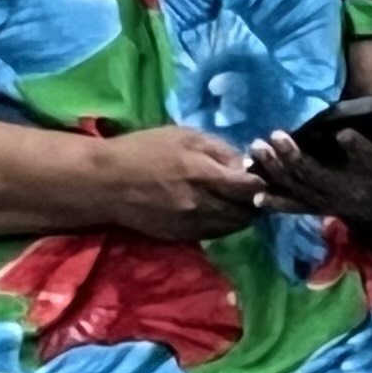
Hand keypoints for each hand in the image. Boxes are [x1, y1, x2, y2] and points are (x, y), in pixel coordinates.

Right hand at [98, 123, 262, 240]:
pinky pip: (215, 234)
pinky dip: (225, 223)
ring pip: (233, 226)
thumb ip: (220, 150)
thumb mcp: (185, 136)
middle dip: (257, 201)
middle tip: (258, 190)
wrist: (105, 183)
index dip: (264, 182)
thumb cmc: (145, 150)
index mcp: (202, 174)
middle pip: (246, 211)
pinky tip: (222, 210)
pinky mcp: (180, 236)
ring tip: (242, 201)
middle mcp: (200, 204)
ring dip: (243, 214)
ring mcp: (190, 224)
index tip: (266, 175)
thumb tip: (246, 165)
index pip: (250, 187)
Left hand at [248, 123, 371, 245]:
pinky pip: (294, 207)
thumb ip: (361, 148)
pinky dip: (276, 202)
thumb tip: (341, 133)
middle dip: (272, 162)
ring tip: (250, 162)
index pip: (307, 168)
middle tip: (257, 143)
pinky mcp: (317, 209)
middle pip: (292, 180)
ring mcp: (318, 205)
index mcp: (337, 184)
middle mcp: (323, 197)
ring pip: (288, 193)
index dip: (290, 152)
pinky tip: (258, 198)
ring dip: (269, 178)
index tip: (277, 134)